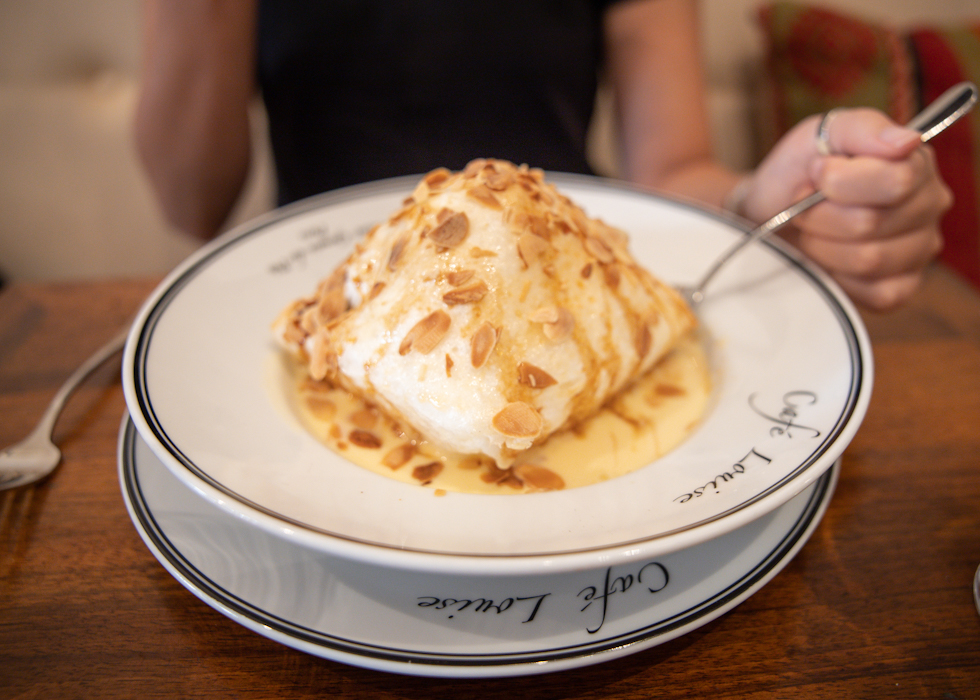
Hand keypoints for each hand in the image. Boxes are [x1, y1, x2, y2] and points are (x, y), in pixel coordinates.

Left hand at [740, 108, 950, 310]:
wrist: (773, 208)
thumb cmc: (801, 169)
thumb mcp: (822, 133)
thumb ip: (862, 129)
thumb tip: (906, 141)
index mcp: (916, 164)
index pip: (895, 181)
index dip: (839, 181)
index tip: (815, 172)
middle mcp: (928, 206)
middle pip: (872, 223)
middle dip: (819, 215)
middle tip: (803, 204)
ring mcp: (919, 249)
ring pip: (869, 259)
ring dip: (822, 244)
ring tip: (811, 228)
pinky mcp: (901, 287)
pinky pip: (875, 293)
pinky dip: (837, 276)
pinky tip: (827, 256)